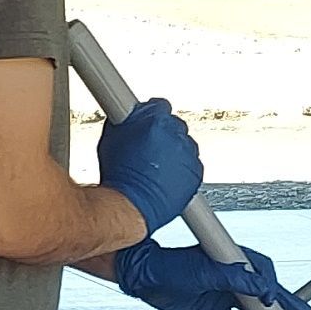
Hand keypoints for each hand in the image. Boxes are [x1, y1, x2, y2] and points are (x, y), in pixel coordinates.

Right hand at [94, 96, 202, 233]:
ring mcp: (188, 153)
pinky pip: (192, 167)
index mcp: (156, 120)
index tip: (149, 125)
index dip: (152, 117)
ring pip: (185, 147)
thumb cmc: (118, 174)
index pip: (160, 106)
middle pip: (175, 127)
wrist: (130, 203)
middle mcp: (176, 133)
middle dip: (164, 137)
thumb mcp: (114, 137)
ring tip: (156, 170)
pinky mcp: (196, 172)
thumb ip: (129, 120)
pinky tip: (166, 180)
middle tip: (149, 152)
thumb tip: (131, 113)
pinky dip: (183, 172)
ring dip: (174, 154)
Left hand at [111, 242, 310, 309]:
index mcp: (234, 261)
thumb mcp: (206, 272)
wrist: (144, 276)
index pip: (265, 275)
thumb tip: (265, 290)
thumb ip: (237, 280)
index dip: (276, 290)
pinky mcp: (210, 307)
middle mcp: (232, 276)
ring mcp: (222, 292)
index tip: (279, 304)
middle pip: (265, 294)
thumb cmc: (173, 265)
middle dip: (287, 306)